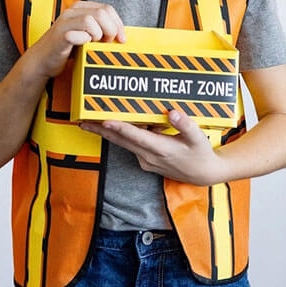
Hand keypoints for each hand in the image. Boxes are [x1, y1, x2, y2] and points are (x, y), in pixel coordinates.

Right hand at [30, 1, 125, 80]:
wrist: (42, 61)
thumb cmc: (64, 48)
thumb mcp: (84, 34)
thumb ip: (99, 29)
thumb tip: (120, 33)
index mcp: (80, 8)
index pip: (107, 9)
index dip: (118, 24)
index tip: (121, 38)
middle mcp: (72, 12)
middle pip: (102, 12)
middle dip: (111, 29)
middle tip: (107, 42)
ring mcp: (65, 22)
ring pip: (92, 20)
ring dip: (99, 35)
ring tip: (94, 44)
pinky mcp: (61, 34)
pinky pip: (81, 33)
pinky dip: (86, 41)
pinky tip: (83, 46)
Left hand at [80, 109, 225, 186]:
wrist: (203, 174)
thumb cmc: (201, 154)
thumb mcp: (199, 138)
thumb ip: (185, 125)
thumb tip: (173, 112)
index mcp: (161, 150)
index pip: (136, 137)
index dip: (119, 128)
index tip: (104, 121)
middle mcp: (149, 156)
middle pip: (121, 141)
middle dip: (101, 131)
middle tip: (82, 122)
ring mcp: (145, 160)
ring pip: (123, 143)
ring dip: (106, 133)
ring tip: (89, 122)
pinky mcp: (146, 160)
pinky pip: (131, 145)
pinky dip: (122, 135)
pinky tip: (115, 124)